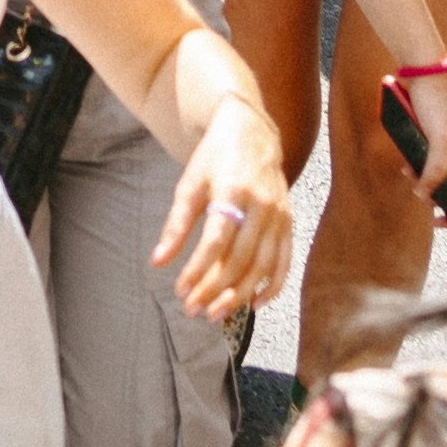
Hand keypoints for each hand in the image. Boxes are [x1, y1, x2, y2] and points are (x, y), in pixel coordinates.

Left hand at [152, 98, 292, 319]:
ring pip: (263, 266)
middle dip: (215, 290)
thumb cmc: (215, 158)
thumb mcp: (190, 184)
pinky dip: (273, 286)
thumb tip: (158, 262)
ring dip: (240, 295)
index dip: (198, 270)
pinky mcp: (288, 223)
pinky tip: (255, 304)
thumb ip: (176, 225)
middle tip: (194, 310)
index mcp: (232, 192)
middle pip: (239, 259)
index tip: (180, 291)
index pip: (215, 242)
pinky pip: (284, 262)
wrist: (253, 132)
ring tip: (217, 314)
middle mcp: (260, 206)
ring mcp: (279, 216)